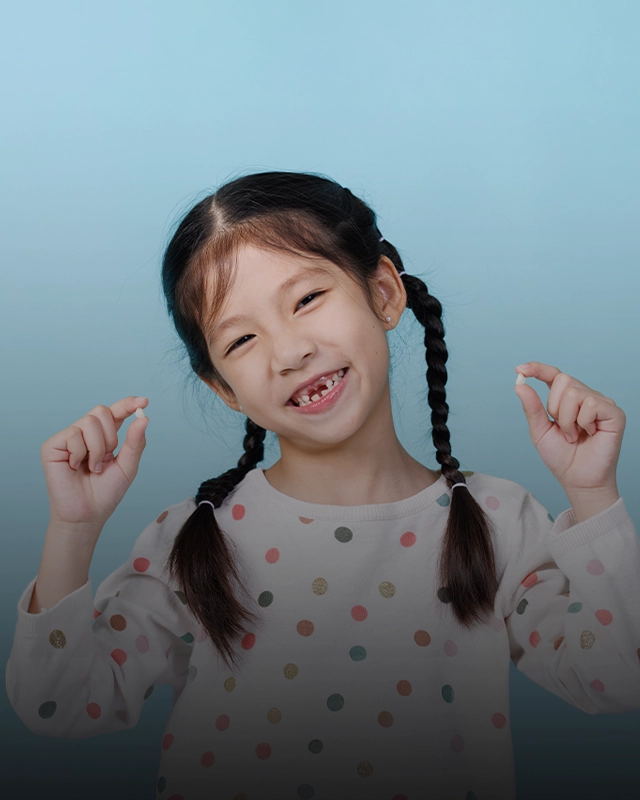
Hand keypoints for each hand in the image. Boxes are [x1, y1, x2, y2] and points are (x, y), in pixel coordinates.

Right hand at [41, 396, 149, 529]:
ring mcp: (68, 437)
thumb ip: (135, 442)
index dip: (127, 404)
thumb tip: (143, 418)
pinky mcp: (53, 445)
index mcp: (105, 436)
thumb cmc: (106, 492)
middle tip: (107, 458)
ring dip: (97, 448)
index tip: (143, 401)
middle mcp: (85, 433)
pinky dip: (81, 453)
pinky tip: (75, 467)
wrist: (87, 514)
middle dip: (110, 436)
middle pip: (101, 411)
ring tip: (92, 467)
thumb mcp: (127, 466)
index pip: (115, 412)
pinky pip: (73, 434)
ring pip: (89, 421)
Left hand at [513, 362, 624, 492]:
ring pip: (575, 393)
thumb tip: (520, 384)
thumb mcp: (540, 431)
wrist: (578, 479)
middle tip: (562, 429)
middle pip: (563, 380)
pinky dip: (583, 422)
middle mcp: (585, 396)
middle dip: (554, 407)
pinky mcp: (614, 413)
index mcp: (566, 399)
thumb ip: (532, 407)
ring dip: (567, 419)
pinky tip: (589, 434)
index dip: (538, 369)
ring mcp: (601, 403)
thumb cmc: (561, 456)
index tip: (520, 369)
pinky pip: (591, 404)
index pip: (554, 375)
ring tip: (573, 435)